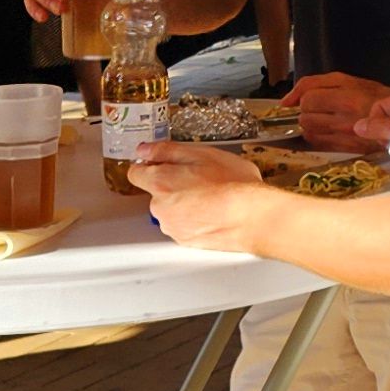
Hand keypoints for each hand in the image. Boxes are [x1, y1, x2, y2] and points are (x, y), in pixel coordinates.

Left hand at [128, 139, 260, 250]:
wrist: (253, 217)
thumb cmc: (233, 184)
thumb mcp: (203, 154)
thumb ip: (167, 150)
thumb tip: (145, 149)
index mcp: (160, 181)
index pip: (136, 173)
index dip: (150, 165)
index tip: (163, 163)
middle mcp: (160, 207)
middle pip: (156, 192)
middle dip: (172, 185)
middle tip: (200, 178)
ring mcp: (172, 226)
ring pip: (170, 210)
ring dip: (183, 204)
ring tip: (210, 197)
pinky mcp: (185, 241)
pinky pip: (182, 226)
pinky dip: (193, 220)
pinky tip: (212, 212)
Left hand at [287, 74, 389, 151]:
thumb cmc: (375, 95)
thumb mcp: (346, 79)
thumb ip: (313, 83)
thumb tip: (285, 101)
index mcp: (348, 97)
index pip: (308, 100)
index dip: (306, 100)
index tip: (314, 99)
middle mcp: (346, 119)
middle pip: (305, 118)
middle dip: (307, 113)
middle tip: (320, 110)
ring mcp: (347, 138)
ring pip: (309, 133)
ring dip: (312, 127)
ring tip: (325, 120)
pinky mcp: (348, 150)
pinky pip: (320, 145)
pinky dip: (318, 138)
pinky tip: (329, 132)